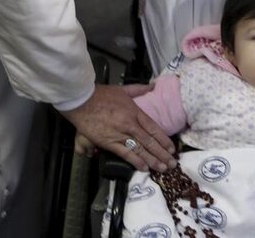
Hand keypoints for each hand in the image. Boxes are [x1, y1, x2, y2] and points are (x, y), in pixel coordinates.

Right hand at [60, 84, 175, 171]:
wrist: (82, 101)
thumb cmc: (101, 95)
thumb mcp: (122, 89)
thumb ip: (139, 89)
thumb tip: (153, 85)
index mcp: (135, 112)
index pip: (154, 128)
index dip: (164, 140)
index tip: (172, 149)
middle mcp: (130, 124)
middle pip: (150, 141)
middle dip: (162, 154)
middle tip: (172, 164)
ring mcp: (120, 134)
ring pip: (140, 150)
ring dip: (153, 160)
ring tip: (162, 169)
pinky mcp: (109, 142)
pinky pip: (125, 154)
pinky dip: (135, 161)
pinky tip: (144, 168)